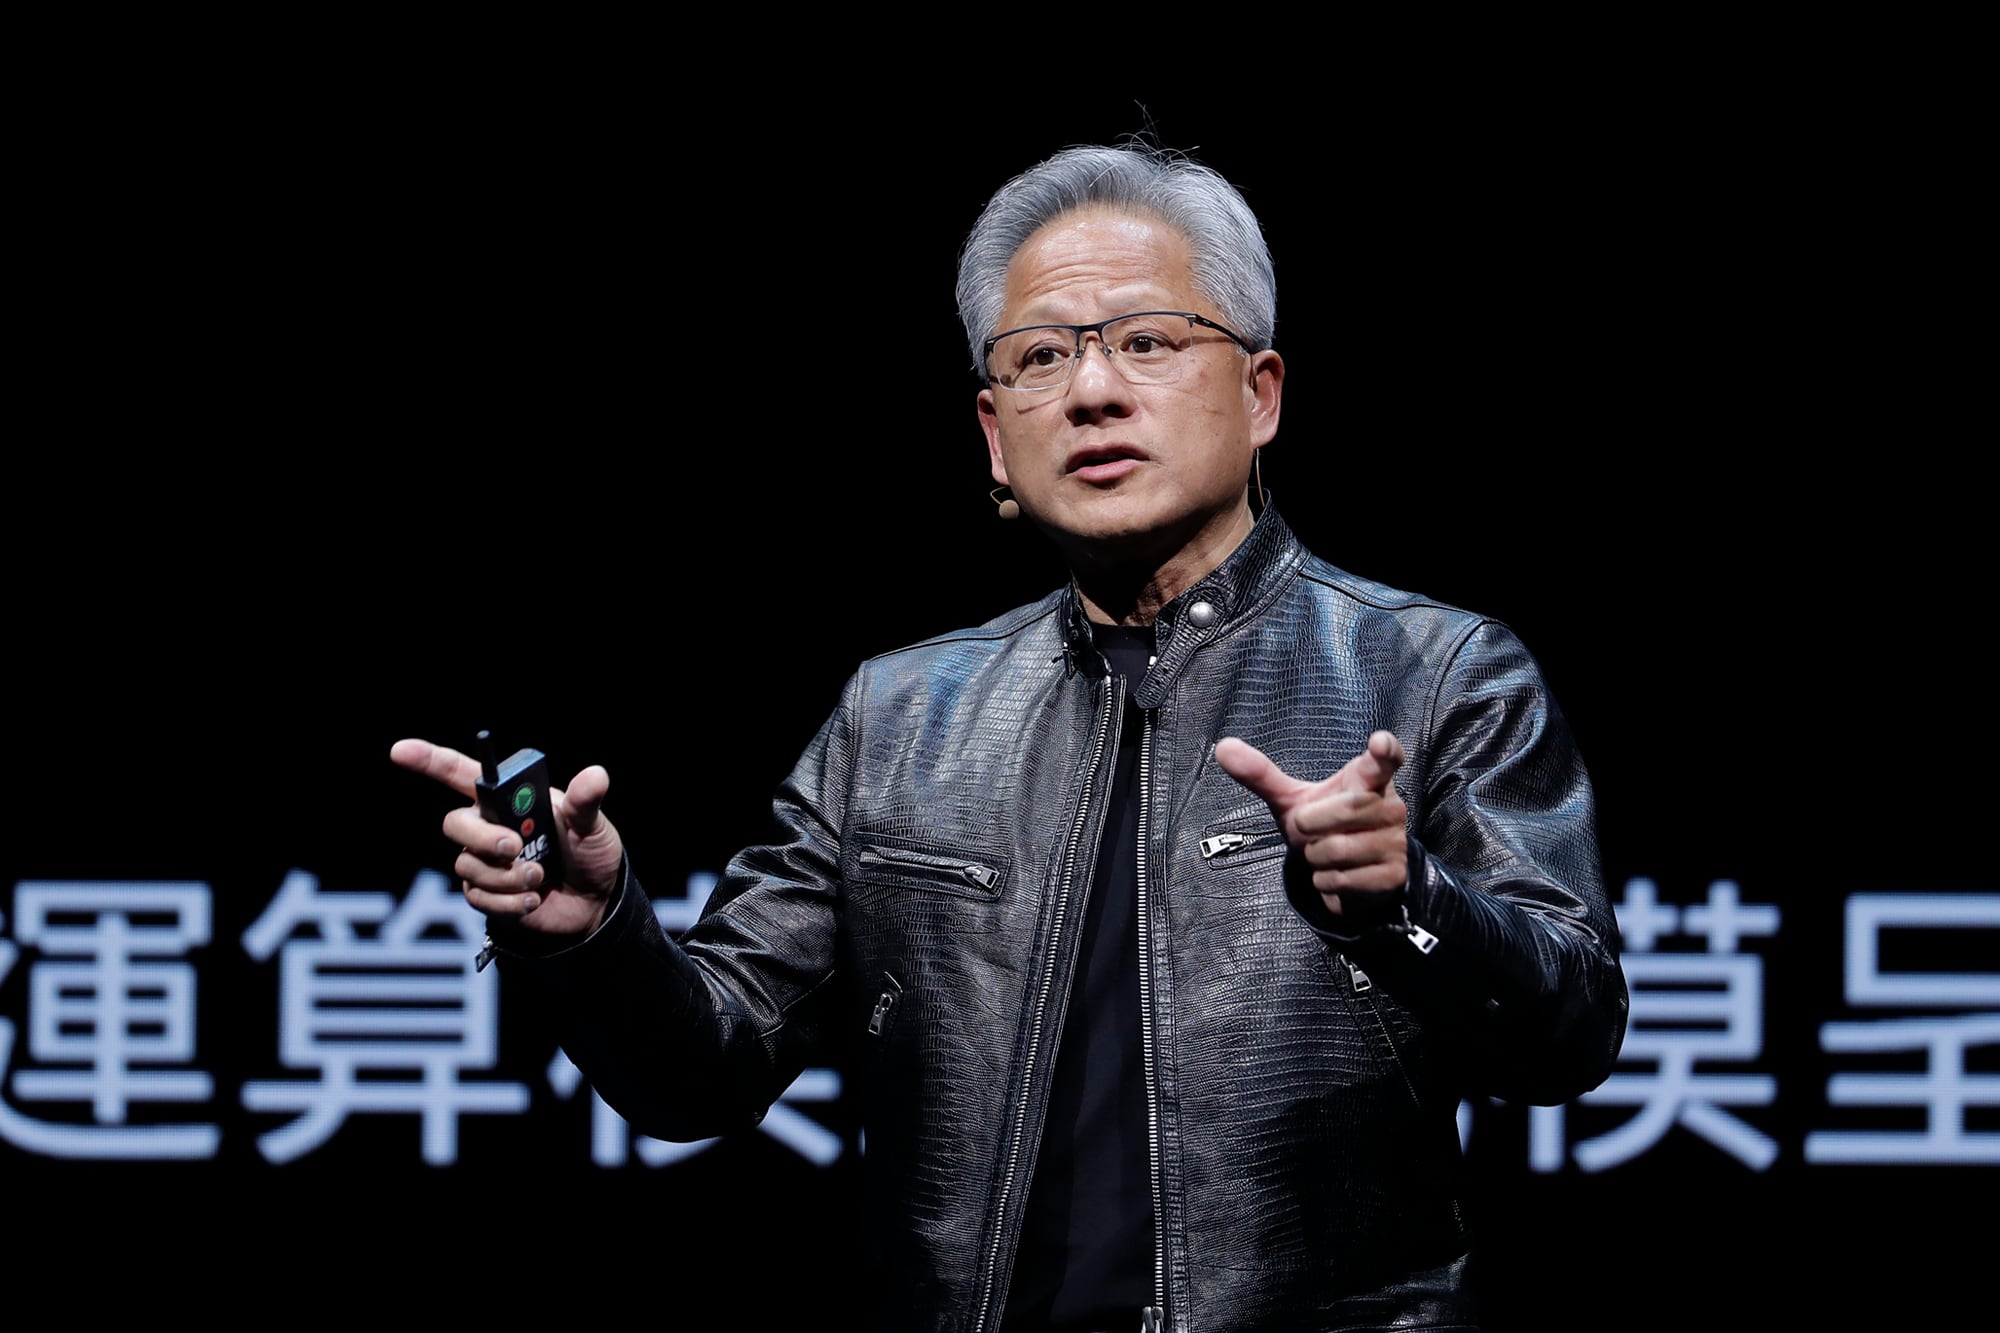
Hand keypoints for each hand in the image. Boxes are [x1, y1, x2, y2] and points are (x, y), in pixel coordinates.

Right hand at [389, 738, 622, 936]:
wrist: (595, 902)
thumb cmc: (590, 853)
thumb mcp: (592, 825)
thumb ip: (585, 802)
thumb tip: (595, 776)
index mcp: (509, 799)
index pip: (460, 774)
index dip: (428, 760)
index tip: (401, 750)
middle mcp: (489, 826)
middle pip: (456, 824)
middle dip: (482, 837)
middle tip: (514, 847)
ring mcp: (484, 862)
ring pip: (468, 865)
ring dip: (506, 876)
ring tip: (539, 876)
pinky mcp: (485, 894)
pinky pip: (478, 897)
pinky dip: (509, 901)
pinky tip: (533, 899)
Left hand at [1213, 730, 1408, 915]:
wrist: (1348, 876)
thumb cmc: (1322, 825)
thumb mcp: (1292, 800)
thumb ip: (1261, 775)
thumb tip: (1222, 746)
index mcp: (1368, 779)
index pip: (1385, 758)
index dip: (1384, 749)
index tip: (1379, 743)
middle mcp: (1390, 806)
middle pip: (1345, 809)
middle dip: (1311, 824)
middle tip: (1309, 828)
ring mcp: (1395, 841)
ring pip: (1338, 849)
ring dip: (1315, 857)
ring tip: (1322, 852)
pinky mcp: (1392, 875)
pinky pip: (1342, 879)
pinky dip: (1323, 881)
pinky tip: (1333, 874)